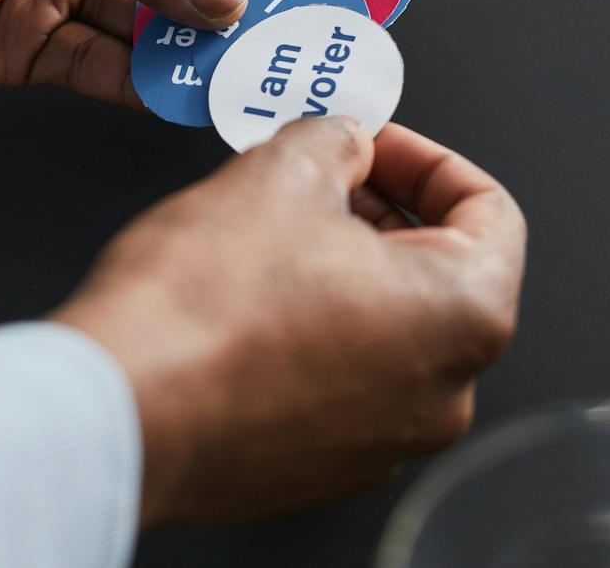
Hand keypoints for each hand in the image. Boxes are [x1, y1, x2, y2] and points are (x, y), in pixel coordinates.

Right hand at [51, 119, 526, 524]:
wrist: (119, 410)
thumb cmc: (201, 310)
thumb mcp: (279, 170)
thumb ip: (336, 140)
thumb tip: (344, 141)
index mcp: (463, 315)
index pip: (490, 211)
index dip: (425, 159)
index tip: (376, 141)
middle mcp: (442, 394)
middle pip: (437, 272)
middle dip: (377, 211)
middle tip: (317, 174)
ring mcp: (382, 443)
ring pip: (384, 330)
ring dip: (339, 271)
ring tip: (268, 230)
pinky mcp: (319, 470)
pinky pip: (336, 384)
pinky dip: (307, 334)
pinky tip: (245, 300)